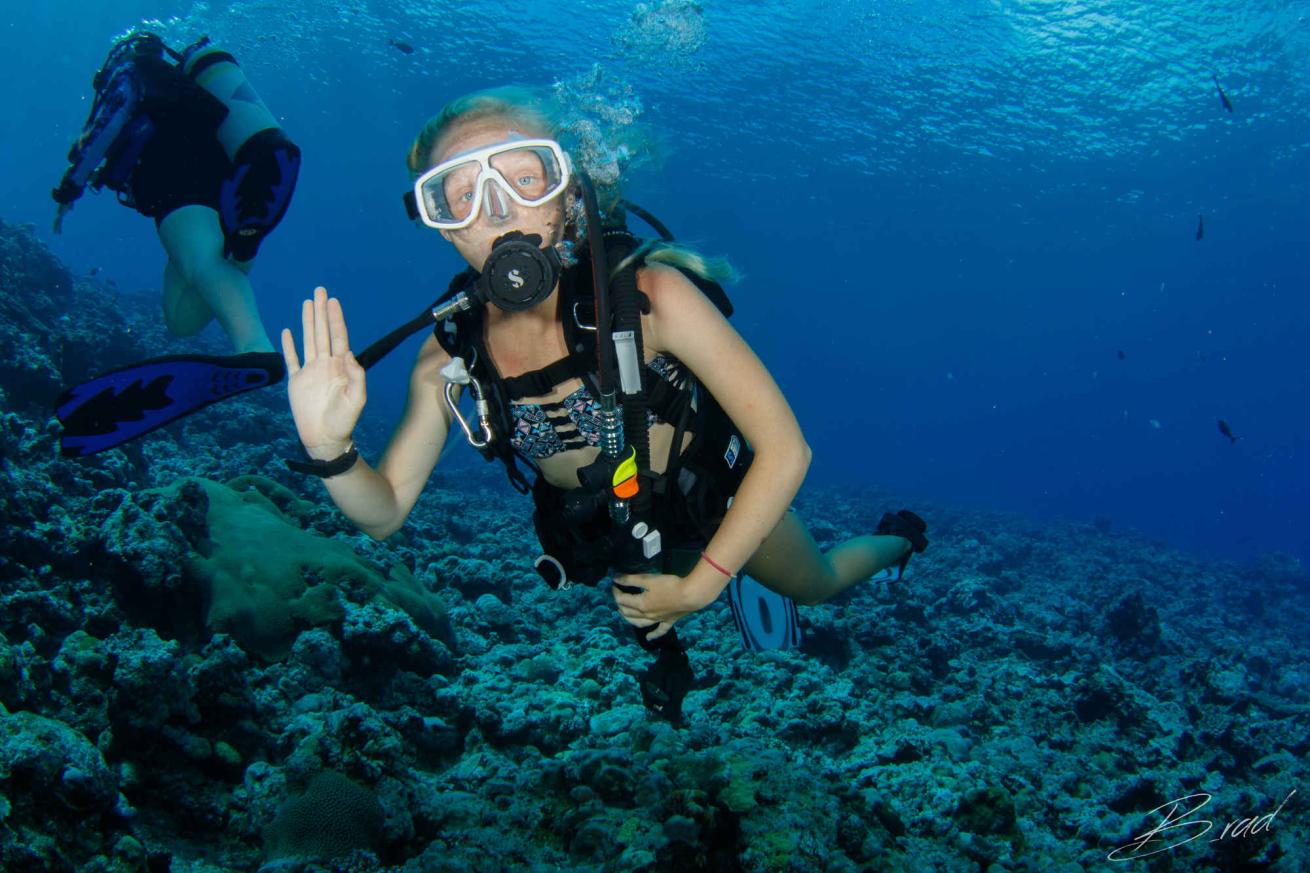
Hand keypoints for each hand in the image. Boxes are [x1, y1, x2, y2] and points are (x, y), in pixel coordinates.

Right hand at [281, 287, 365, 456]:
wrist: (325, 439)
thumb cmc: (344, 421)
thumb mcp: (356, 400)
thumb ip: (356, 377)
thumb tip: (349, 354)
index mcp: (341, 367)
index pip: (338, 337)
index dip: (336, 319)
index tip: (333, 301)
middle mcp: (325, 365)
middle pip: (322, 332)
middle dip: (321, 312)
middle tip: (320, 290)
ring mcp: (310, 372)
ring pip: (308, 340)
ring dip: (307, 322)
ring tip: (307, 303)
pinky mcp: (296, 381)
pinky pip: (291, 359)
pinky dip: (288, 345)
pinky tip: (287, 331)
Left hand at [611, 573, 706, 639]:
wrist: (690, 596)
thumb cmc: (669, 585)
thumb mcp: (648, 579)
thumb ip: (631, 580)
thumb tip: (616, 579)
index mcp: (640, 604)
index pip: (623, 599)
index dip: (616, 591)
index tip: (615, 583)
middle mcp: (646, 615)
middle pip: (628, 612)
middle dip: (620, 603)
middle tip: (619, 595)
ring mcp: (657, 620)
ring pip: (639, 623)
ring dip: (629, 619)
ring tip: (623, 614)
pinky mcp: (669, 621)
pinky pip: (659, 630)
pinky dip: (653, 635)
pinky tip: (648, 638)